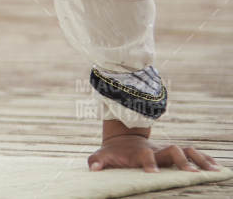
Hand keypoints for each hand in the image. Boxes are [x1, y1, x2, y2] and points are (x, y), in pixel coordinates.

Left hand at [88, 132, 217, 172]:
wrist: (123, 137)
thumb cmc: (113, 152)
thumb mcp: (102, 155)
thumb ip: (97, 162)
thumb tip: (93, 169)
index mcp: (139, 152)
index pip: (145, 156)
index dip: (149, 163)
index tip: (153, 173)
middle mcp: (156, 149)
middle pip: (172, 150)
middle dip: (181, 161)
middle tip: (191, 174)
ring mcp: (166, 149)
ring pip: (186, 150)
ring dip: (199, 160)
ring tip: (213, 171)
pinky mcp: (175, 152)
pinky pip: (193, 154)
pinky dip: (206, 159)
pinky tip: (217, 169)